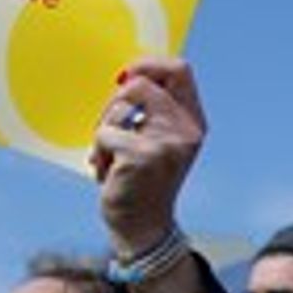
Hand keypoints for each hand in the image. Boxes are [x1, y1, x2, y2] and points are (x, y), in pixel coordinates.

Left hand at [89, 57, 207, 292]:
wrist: (143, 228)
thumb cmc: (141, 181)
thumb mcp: (157, 140)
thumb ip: (152, 109)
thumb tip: (126, 74)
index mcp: (194, 121)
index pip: (179, 69)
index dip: (148, 65)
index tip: (125, 77)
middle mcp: (187, 130)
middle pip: (141, 83)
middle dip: (115, 101)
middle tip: (110, 125)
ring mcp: (168, 143)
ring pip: (119, 108)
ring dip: (103, 130)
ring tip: (109, 156)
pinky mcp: (143, 156)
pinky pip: (105, 134)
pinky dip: (98, 153)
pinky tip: (106, 172)